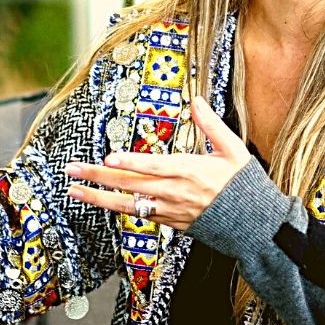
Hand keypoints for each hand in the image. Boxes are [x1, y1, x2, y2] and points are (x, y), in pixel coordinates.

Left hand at [65, 95, 246, 227]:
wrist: (253, 225)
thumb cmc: (243, 185)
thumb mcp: (232, 149)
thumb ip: (211, 124)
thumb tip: (196, 100)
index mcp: (189, 171)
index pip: (153, 166)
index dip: (130, 162)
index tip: (109, 157)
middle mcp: (174, 192)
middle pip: (129, 184)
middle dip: (98, 176)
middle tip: (71, 169)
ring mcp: (169, 210)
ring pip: (127, 204)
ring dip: (98, 198)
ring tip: (74, 190)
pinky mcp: (170, 223)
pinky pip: (139, 215)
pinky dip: (119, 208)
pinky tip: (102, 202)